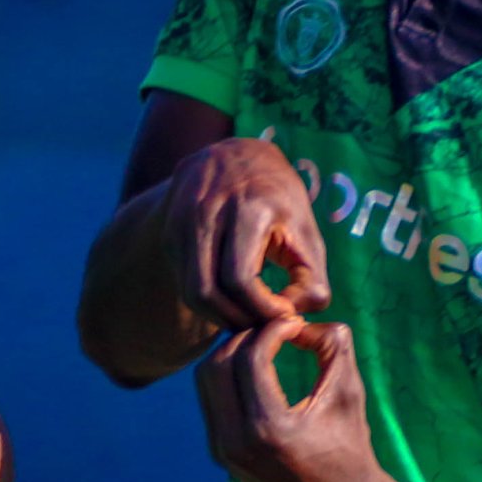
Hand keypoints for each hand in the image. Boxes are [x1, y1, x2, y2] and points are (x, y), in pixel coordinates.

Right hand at [159, 135, 331, 332]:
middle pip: (206, 290)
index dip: (261, 309)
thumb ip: (312, 277)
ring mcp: (182, 220)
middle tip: (262, 326)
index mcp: (248, 206)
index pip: (239, 278)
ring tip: (247, 317)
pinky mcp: (169, 231)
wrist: (235, 155)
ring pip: (190, 291)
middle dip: (237, 319)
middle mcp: (207, 210)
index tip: (283, 316)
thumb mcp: (307, 229)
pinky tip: (231, 300)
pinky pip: (184, 280)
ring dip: (219, 316)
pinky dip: (208, 301)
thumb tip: (294, 315)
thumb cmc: (279, 199)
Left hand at [194, 316, 384, 481]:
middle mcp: (238, 441)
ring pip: (206, 381)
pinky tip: (255, 371)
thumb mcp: (349, 393)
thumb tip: (304, 319)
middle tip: (274, 330)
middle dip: (246, 337)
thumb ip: (333, 345)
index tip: (295, 324)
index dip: (272, 329)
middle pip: (218, 363)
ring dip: (231, 355)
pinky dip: (227, 378)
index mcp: (269, 428)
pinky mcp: (220, 455)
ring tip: (264, 347)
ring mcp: (224, 451)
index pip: (251, 356)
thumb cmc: (351, 448)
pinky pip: (211, 401)